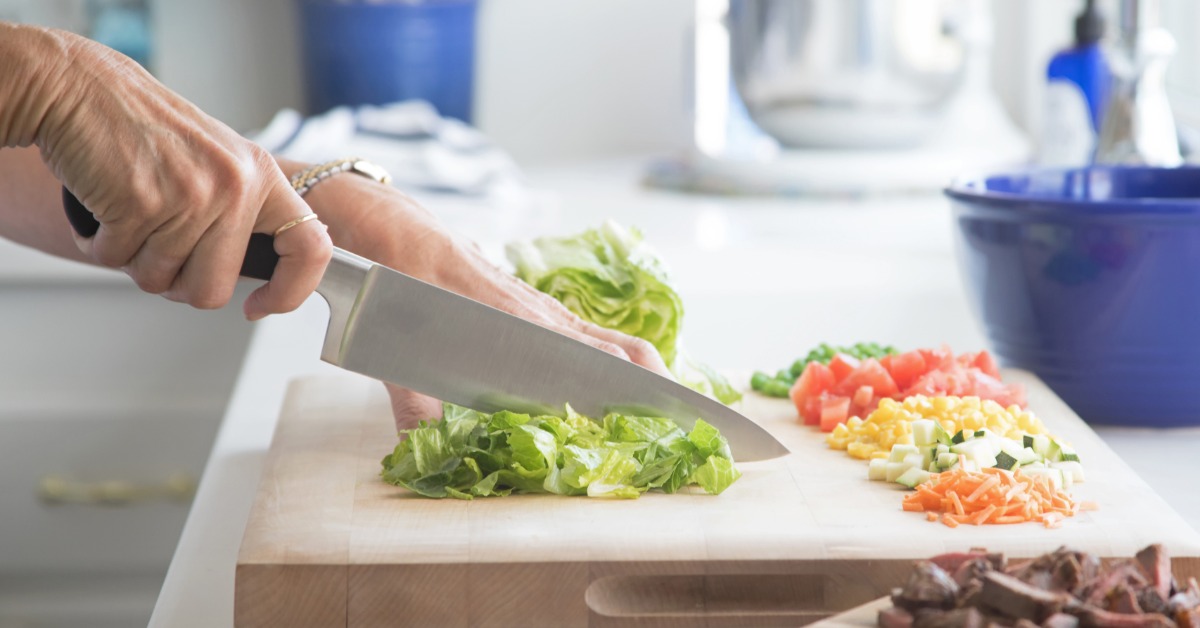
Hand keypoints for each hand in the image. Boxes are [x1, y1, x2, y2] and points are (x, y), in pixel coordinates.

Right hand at [7, 26, 330, 316]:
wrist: (79, 87)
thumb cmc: (143, 129)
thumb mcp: (219, 160)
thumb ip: (242, 212)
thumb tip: (261, 278)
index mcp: (262, 176)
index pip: (311, 248)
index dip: (291, 292)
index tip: (260, 306)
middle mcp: (235, 186)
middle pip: (213, 290)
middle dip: (178, 283)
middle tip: (160, 250)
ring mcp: (190, 195)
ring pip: (160, 280)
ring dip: (134, 259)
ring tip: (130, 214)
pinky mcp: (141, 202)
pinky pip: (116, 261)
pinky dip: (100, 246)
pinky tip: (104, 209)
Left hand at [293, 165, 671, 430]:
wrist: (390, 223)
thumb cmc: (397, 275)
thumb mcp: (396, 337)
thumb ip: (411, 396)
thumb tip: (421, 448)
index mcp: (517, 319)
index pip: (591, 352)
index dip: (629, 380)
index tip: (660, 406)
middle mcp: (538, 311)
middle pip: (615, 345)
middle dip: (652, 379)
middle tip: (682, 414)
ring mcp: (537, 305)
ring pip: (604, 336)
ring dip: (635, 369)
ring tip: (663, 405)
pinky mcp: (528, 303)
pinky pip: (581, 329)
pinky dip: (608, 354)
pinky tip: (614, 378)